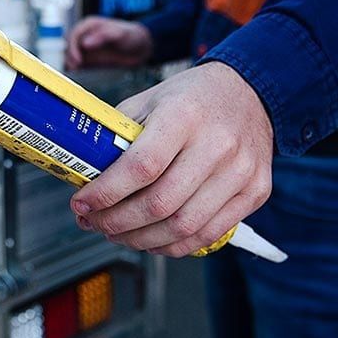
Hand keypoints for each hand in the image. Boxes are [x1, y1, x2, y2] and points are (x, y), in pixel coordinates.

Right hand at [65, 16, 153, 69]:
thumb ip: (103, 36)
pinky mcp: (88, 58)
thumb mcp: (119, 34)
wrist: (141, 48)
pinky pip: (75, 63)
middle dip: (68, 56)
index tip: (78, 59)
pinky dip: (74, 68)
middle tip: (75, 67)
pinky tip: (78, 74)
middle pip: (67, 44)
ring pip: (69, 54)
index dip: (73, 47)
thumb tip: (85, 43)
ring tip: (76, 71)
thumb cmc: (131, 36)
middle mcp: (85, 35)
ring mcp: (85, 47)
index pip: (74, 34)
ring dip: (69, 62)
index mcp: (90, 25)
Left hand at [71, 61, 272, 256]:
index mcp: (183, 115)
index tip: (82, 203)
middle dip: (117, 222)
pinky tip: (151, 239)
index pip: (141, 166)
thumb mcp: (148, 101)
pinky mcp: (255, 192)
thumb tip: (85, 175)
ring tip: (118, 233)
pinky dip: (173, 245)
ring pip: (183, 227)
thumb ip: (117, 136)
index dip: (106, 193)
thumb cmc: (192, 98)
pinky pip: (208, 234)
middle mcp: (216, 144)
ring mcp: (240, 171)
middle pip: (160, 204)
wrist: (249, 92)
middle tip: (94, 222)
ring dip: (140, 239)